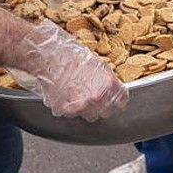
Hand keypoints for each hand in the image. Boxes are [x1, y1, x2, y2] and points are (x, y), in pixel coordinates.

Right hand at [14, 20, 128, 118]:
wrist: (51, 57)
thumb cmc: (73, 56)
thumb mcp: (99, 64)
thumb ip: (108, 81)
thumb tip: (114, 89)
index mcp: (108, 84)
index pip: (122, 101)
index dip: (118, 100)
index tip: (115, 100)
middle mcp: (97, 97)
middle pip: (107, 112)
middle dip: (102, 106)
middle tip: (94, 96)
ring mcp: (81, 106)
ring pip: (90, 116)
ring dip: (87, 109)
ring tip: (79, 95)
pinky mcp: (66, 110)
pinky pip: (73, 115)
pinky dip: (71, 108)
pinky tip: (67, 95)